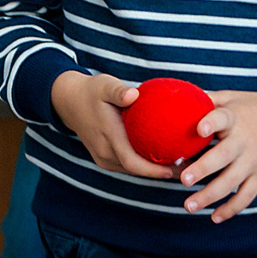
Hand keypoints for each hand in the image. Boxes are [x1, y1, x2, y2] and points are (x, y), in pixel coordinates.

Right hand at [49, 72, 180, 180]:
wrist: (69, 102)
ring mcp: (102, 157)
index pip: (132, 161)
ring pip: (131, 170)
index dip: (153, 170)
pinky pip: (126, 166)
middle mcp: (104, 152)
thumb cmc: (91, 91)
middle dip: (161, 172)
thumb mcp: (104, 85)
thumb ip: (118, 91)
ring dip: (153, 171)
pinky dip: (143, 166)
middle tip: (188, 168)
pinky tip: (160, 160)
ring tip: (180, 165)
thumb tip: (134, 94)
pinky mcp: (103, 159)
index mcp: (107, 136)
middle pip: (136, 170)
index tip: (175, 169)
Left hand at [178, 89, 256, 221]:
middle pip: (223, 157)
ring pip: (232, 182)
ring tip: (189, 206)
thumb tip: (178, 97)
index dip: (211, 123)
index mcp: (235, 118)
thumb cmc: (256, 107)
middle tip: (184, 180)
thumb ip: (208, 99)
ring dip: (210, 196)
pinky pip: (247, 196)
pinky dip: (232, 208)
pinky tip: (215, 217)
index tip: (199, 129)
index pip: (222, 118)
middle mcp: (244, 142)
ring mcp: (254, 161)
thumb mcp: (234, 97)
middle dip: (203, 169)